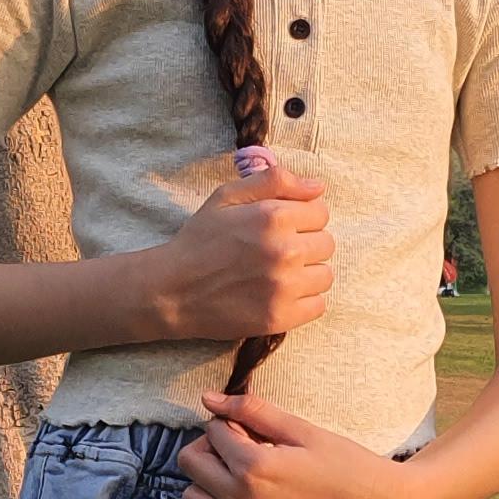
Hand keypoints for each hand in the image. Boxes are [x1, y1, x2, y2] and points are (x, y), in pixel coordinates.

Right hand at [143, 154, 333, 349]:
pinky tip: (279, 295)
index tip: (282, 227)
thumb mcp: (227, 197)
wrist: (171, 291)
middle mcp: (284, 251)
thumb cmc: (199, 240)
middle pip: (327, 244)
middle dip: (306, 244)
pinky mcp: (280, 317)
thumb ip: (274, 182)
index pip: (321, 212)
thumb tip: (318, 186)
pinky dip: (303, 301)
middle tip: (276, 251)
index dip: (302, 217)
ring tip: (278, 274)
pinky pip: (318, 305)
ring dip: (307, 274)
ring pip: (325, 275)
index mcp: (273, 217)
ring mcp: (284, 287)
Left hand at [179, 396, 421, 498]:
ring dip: (207, 482)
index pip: (212, 432)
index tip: (250, 426)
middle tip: (239, 446)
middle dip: (210, 448)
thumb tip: (209, 398)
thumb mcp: (301, 429)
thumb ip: (253, 411)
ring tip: (236, 474)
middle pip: (191, 464)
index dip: (228, 421)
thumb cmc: (343, 461)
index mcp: (254, 467)